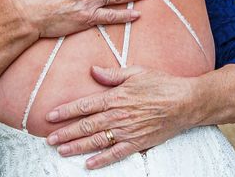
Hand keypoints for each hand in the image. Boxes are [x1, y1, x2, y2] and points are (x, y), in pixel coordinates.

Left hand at [45, 66, 197, 169]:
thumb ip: (112, 74)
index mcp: (115, 97)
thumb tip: (92, 70)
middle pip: (86, 125)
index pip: (84, 105)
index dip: (66, 111)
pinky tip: (89, 164)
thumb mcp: (136, 72)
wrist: (185, 102)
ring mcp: (128, 131)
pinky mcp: (138, 142)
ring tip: (61, 150)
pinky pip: (117, 154)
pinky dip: (102, 160)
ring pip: (97, 140)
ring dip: (77, 146)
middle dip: (65, 132)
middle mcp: (118, 115)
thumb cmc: (161, 83)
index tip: (50, 116)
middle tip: (49, 139)